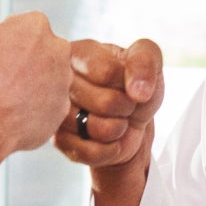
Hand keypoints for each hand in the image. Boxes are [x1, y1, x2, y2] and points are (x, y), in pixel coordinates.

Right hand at [0, 12, 71, 153]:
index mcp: (36, 26)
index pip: (24, 26)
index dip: (6, 39)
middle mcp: (57, 50)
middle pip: (41, 51)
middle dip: (25, 60)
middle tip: (1, 75)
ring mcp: (63, 81)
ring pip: (47, 79)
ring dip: (32, 84)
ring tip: (5, 96)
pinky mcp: (62, 109)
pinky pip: (48, 105)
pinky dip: (34, 108)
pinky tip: (14, 113)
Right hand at [55, 38, 163, 168]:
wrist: (131, 119)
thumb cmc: (134, 84)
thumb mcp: (148, 60)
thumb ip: (145, 62)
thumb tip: (138, 91)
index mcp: (77, 53)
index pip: (108, 73)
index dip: (128, 83)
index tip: (127, 82)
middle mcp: (59, 81)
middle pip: (105, 103)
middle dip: (126, 107)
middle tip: (123, 103)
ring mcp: (56, 113)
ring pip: (97, 129)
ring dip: (118, 128)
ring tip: (114, 118)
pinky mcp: (59, 141)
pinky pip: (91, 152)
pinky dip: (110, 149)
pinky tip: (109, 139)